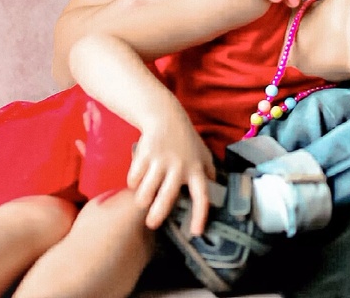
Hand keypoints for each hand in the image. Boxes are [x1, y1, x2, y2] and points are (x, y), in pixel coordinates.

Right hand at [128, 110, 215, 234]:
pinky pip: (134, 179)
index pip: (202, 196)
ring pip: (146, 191)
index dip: (200, 216)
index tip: (196, 232)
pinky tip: (136, 181)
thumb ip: (209, 173)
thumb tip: (216, 192)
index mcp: (196, 170)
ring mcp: (161, 160)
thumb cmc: (185, 139)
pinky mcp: (144, 155)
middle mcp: (180, 167)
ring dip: (142, 199)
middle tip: (152, 224)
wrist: (165, 116)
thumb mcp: (202, 154)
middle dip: (158, 214)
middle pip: (167, 197)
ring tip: (142, 201)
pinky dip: (133, 183)